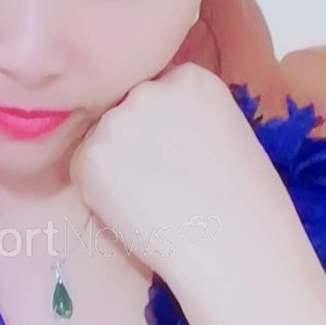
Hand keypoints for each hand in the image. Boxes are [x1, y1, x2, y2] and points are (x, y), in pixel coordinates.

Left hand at [69, 63, 309, 302]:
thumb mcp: (222, 133)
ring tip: (153, 200)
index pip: (157, 95)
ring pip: (102, 140)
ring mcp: (117, 120)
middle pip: (125, 112)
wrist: (235, 246)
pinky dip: (99, 193)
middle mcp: (150, 89)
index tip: (180, 159)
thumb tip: (143, 130)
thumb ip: (181, 117)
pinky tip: (135, 211)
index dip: (163, 132)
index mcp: (190, 78)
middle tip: (164, 185)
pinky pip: (83, 170)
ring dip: (114, 167)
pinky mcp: (92, 155)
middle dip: (135, 143)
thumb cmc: (241, 202)